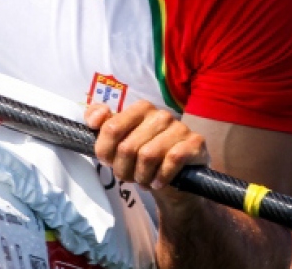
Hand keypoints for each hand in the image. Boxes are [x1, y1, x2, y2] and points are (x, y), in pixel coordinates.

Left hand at [85, 100, 208, 198]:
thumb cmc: (144, 158)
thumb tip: (95, 118)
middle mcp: (161, 115)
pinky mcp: (195, 144)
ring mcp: (180, 128)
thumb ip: (103, 125)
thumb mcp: (120, 142)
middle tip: (129, 176)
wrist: (176, 179)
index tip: (110, 161)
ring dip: (142, 176)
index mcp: (141, 109)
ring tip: (144, 179)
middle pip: (127, 148)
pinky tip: (159, 182)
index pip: (111, 128)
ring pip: (148, 156)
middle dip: (123, 170)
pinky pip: (172, 160)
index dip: (105, 152)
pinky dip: (161, 177)